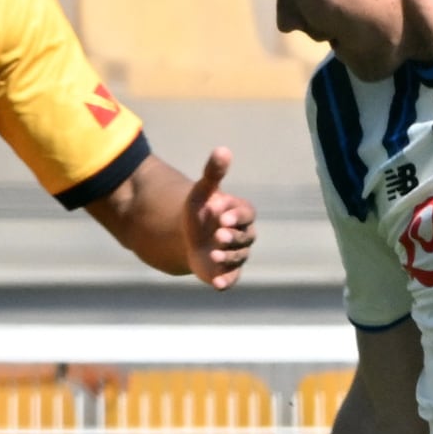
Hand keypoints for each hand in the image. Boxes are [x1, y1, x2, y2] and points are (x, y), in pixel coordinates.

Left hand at [182, 148, 255, 288]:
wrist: (187, 238)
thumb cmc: (198, 211)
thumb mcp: (202, 192)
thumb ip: (212, 174)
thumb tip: (223, 149)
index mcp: (240, 214)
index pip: (246, 214)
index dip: (235, 215)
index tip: (220, 215)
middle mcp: (243, 235)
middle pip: (245, 237)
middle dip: (232, 237)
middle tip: (218, 235)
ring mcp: (236, 254)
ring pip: (238, 257)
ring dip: (227, 257)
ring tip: (212, 255)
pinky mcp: (227, 272)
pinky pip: (232, 278)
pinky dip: (226, 281)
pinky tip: (217, 284)